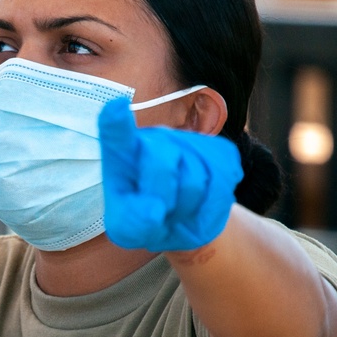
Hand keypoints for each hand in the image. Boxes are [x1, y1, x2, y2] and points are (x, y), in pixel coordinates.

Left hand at [98, 97, 242, 251]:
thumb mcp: (129, 229)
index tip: (115, 106)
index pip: (118, 136)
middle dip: (162, 195)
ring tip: (177, 208)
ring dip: (187, 206)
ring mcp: (188, 141)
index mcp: (123, 157)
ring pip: (194, 179)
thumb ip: (133, 222)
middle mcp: (154, 139)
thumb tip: (153, 210)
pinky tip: (199, 204)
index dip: (116, 122)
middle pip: (161, 162)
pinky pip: (221, 182)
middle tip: (159, 210)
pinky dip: (211, 206)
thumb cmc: (147, 220)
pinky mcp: (221, 151)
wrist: (183, 220)